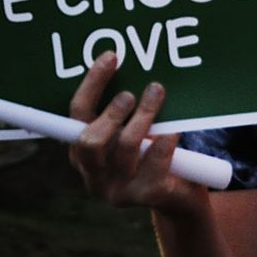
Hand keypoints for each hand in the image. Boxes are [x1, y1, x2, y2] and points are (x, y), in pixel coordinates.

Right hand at [66, 52, 206, 215]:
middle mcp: (93, 174)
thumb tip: (136, 71)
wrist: (179, 199)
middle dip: (112, 113)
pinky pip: (155, 163)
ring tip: (156, 95)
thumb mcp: (130, 135)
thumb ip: (124, 114)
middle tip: (131, 94)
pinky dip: (164, 142)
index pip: (77, 114)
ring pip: (125, 146)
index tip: (112, 57)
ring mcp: (117, 190)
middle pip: (90, 139)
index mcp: (82, 153)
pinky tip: (173, 132)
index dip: (91, 84)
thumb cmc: (150, 157)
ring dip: (144, 116)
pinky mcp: (144, 196)